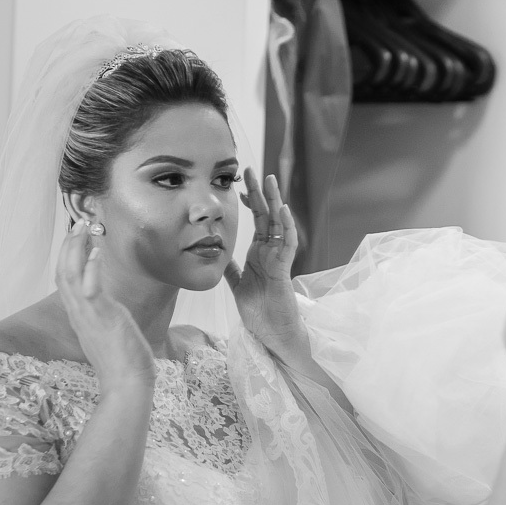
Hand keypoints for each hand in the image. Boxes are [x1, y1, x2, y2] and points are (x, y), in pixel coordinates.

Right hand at [55, 220, 156, 395]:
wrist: (127, 384)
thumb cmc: (123, 362)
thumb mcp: (109, 333)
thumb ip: (104, 318)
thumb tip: (109, 310)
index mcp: (79, 316)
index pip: (65, 280)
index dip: (67, 257)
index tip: (77, 238)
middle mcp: (78, 314)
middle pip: (63, 272)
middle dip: (68, 246)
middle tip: (78, 224)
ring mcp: (88, 316)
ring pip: (70, 276)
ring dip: (75, 249)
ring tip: (84, 228)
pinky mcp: (103, 319)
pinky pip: (91, 290)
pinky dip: (90, 270)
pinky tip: (96, 253)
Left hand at [224, 168, 303, 357]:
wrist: (272, 334)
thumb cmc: (259, 312)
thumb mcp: (238, 285)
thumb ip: (231, 268)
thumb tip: (218, 254)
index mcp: (260, 253)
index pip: (258, 221)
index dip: (251, 203)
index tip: (240, 186)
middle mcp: (271, 252)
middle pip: (267, 216)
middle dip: (260, 193)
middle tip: (251, 170)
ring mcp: (279, 259)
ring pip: (279, 224)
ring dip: (275, 201)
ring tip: (271, 180)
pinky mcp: (285, 269)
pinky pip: (288, 244)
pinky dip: (287, 227)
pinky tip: (282, 210)